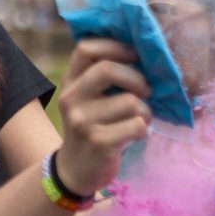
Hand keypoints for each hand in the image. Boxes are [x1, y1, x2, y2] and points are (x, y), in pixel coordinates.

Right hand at [55, 38, 150, 195]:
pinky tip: (135, 133)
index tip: (134, 55)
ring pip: (129, 101)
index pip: (85, 48)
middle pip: (107, 70)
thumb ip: (101, 76)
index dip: (115, 46)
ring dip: (144, 109)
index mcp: (70, 82)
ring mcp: (83, 122)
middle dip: (136, 78)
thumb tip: (142, 53)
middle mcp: (71, 99)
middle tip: (145, 90)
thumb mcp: (85, 98)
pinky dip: (143, 128)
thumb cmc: (91, 126)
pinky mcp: (99, 142)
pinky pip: (136, 125)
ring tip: (139, 118)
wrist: (75, 169)